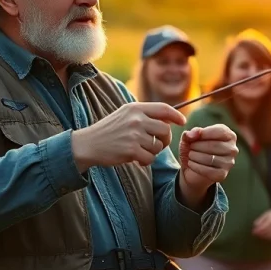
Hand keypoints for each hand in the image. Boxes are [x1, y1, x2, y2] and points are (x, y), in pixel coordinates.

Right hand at [71, 102, 185, 171]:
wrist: (88, 144)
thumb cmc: (108, 131)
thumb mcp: (124, 115)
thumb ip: (144, 115)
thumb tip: (168, 120)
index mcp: (135, 108)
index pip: (163, 108)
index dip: (175, 115)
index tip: (182, 121)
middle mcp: (136, 119)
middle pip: (165, 130)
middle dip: (165, 140)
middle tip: (158, 145)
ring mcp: (134, 134)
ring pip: (158, 146)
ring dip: (152, 152)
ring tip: (139, 151)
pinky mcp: (131, 149)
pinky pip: (150, 158)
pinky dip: (145, 161)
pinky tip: (135, 159)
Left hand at [177, 124, 238, 200]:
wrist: (191, 168)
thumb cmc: (194, 148)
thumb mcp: (190, 138)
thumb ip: (191, 133)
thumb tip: (192, 134)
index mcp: (228, 135)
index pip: (220, 131)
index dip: (203, 133)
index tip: (192, 137)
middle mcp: (232, 149)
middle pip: (214, 145)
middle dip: (197, 146)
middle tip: (190, 148)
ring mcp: (229, 163)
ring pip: (210, 158)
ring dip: (195, 156)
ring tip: (190, 155)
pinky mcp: (222, 174)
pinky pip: (208, 170)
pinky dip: (196, 166)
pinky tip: (191, 163)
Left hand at [252, 207, 270, 240]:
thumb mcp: (267, 214)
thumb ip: (260, 220)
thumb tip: (254, 226)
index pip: (265, 226)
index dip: (258, 230)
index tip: (253, 231)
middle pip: (267, 231)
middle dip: (260, 234)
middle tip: (255, 234)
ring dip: (264, 237)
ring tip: (259, 236)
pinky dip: (269, 238)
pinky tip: (265, 237)